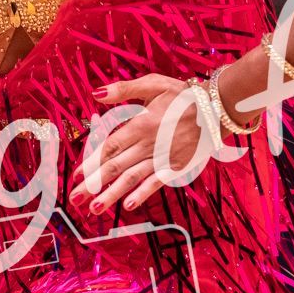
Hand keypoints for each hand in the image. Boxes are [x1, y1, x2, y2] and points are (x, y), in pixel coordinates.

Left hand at [69, 73, 205, 215]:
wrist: (218, 107)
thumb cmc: (183, 95)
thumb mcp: (153, 84)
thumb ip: (123, 90)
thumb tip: (96, 93)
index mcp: (140, 123)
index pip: (110, 147)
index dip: (91, 162)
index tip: (76, 176)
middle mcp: (149, 143)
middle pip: (115, 166)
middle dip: (93, 184)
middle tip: (75, 199)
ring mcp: (163, 157)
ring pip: (132, 177)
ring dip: (112, 194)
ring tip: (94, 208)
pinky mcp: (177, 166)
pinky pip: (156, 182)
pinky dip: (142, 194)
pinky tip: (128, 206)